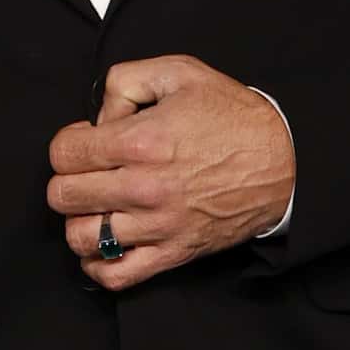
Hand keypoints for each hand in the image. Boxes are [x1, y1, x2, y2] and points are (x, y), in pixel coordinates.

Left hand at [46, 55, 293, 290]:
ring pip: (81, 238)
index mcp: (140, 141)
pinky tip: (105, 244)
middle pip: (63, 196)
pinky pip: (115, 276)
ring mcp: (158, 226)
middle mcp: (143, 187)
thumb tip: (99, 117)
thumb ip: (126, 80)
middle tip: (90, 173)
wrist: (285, 161)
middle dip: (69, 179)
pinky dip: (98, 264)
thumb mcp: (181, 73)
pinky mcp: (173, 254)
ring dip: (80, 221)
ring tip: (97, 208)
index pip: (63, 153)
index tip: (86, 141)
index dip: (68, 144)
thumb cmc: (234, 117)